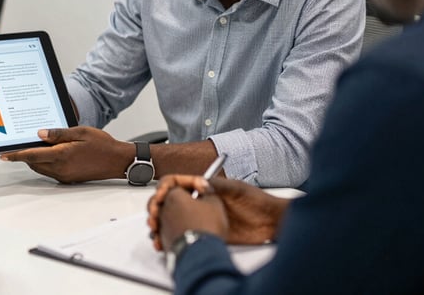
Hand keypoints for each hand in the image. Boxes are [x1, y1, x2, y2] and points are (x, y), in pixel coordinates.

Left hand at [0, 127, 132, 182]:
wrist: (117, 161)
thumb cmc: (102, 145)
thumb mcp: (80, 132)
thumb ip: (58, 133)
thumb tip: (40, 133)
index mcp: (62, 155)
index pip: (32, 155)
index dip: (16, 155)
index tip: (3, 155)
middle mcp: (61, 168)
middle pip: (34, 163)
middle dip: (24, 155)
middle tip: (18, 144)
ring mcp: (64, 176)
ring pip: (41, 168)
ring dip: (35, 159)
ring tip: (34, 146)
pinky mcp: (69, 179)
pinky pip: (50, 171)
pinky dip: (45, 163)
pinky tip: (50, 152)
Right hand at [147, 175, 288, 248]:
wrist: (271, 223)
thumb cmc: (258, 202)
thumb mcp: (237, 189)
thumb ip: (218, 185)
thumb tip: (200, 182)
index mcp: (205, 189)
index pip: (177, 184)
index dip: (165, 189)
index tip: (160, 197)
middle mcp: (200, 202)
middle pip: (170, 202)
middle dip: (157, 208)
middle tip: (152, 216)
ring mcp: (202, 218)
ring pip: (173, 219)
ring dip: (160, 223)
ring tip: (155, 229)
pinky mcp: (206, 234)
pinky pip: (184, 234)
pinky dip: (171, 237)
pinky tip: (165, 240)